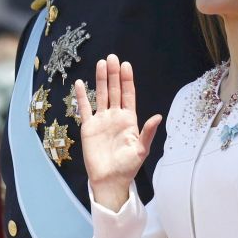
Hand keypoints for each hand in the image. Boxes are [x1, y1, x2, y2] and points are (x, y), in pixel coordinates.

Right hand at [77, 55, 162, 211]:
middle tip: (112, 57)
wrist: (110, 180)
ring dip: (101, 80)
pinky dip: (82, 96)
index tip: (126, 65)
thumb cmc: (128, 167)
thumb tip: (158, 116)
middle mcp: (115, 117)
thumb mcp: (141, 149)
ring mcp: (102, 120)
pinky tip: (80, 83)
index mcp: (129, 120)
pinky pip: (84, 108)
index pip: (128, 95)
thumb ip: (148, 132)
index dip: (127, 80)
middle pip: (114, 91)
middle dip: (114, 74)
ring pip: (101, 95)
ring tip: (100, 64)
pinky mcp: (89, 127)